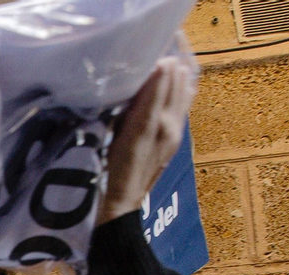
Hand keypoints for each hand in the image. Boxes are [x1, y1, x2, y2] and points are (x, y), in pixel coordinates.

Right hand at [98, 57, 196, 225]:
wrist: (116, 212)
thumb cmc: (102, 179)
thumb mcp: (108, 140)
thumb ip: (127, 106)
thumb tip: (142, 74)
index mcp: (149, 124)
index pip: (162, 75)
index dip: (154, 57)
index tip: (140, 49)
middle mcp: (168, 125)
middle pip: (178, 75)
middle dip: (166, 57)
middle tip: (147, 48)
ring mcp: (174, 132)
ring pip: (185, 85)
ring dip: (174, 69)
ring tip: (157, 58)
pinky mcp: (175, 138)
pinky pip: (184, 101)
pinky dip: (178, 85)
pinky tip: (166, 78)